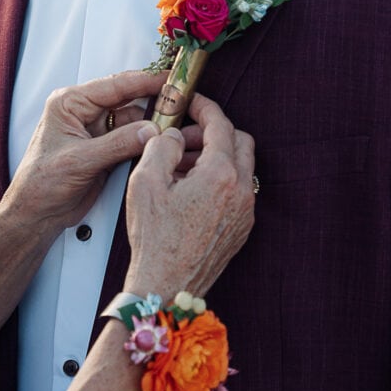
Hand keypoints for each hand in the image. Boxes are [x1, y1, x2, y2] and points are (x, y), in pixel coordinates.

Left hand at [4, 69, 167, 233]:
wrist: (36, 214)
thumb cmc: (41, 184)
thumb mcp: (80, 160)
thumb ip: (117, 144)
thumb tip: (150, 130)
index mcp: (70, 103)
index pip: (114, 85)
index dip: (144, 81)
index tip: (169, 79)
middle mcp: (84, 112)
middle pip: (127, 98)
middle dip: (153, 99)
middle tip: (181, 98)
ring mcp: (97, 130)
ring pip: (133, 119)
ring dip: (153, 122)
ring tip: (177, 121)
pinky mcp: (106, 148)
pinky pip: (132, 138)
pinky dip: (148, 140)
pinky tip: (163, 139)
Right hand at [123, 92, 254, 302]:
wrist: (166, 288)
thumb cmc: (154, 240)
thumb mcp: (145, 182)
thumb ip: (160, 146)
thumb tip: (171, 135)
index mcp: (220, 175)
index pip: (220, 125)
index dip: (204, 107)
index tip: (191, 102)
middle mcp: (241, 192)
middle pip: (239, 141)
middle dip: (211, 132)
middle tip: (182, 137)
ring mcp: (244, 212)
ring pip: (239, 166)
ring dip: (214, 156)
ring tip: (178, 165)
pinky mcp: (241, 228)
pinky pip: (237, 190)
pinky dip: (218, 179)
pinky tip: (188, 190)